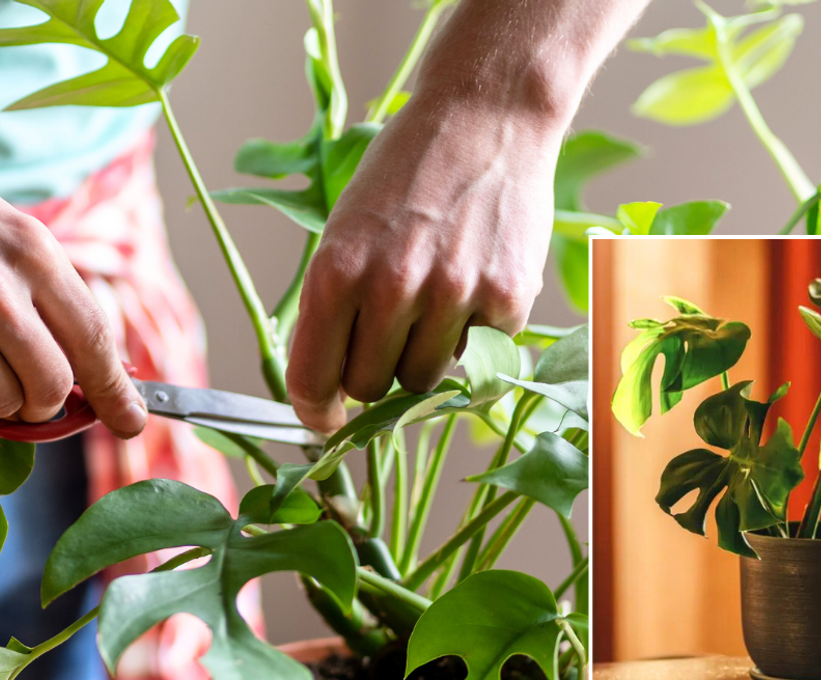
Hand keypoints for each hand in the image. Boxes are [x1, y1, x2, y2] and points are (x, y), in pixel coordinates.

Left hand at [286, 94, 561, 431]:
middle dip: (373, 370)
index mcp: (338, 269)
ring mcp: (454, 295)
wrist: (486, 117)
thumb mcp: (347, 228)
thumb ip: (336, 304)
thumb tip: (329, 387)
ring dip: (422, 355)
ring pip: (423, 381)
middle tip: (388, 330)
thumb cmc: (406, 171)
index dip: (315, 409)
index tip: (324, 420)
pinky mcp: (508, 298)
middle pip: (369, 387)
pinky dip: (472, 335)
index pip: (313, 378)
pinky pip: (478, 357)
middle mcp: (392, 287)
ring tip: (433, 299)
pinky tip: (473, 284)